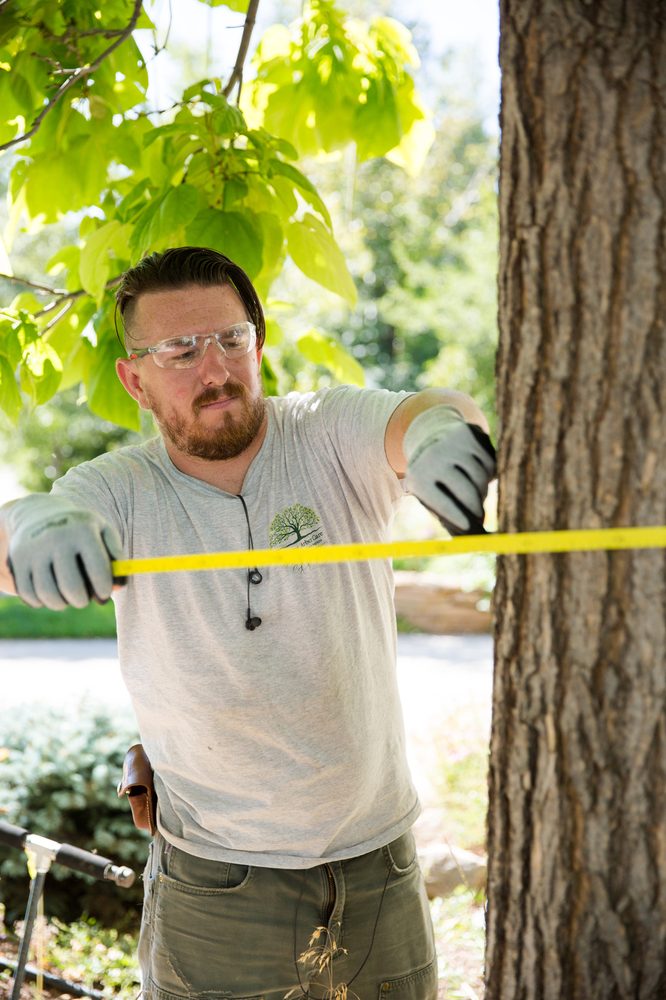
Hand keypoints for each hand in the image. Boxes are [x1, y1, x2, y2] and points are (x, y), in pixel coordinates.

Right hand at [6, 494, 121, 609]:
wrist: (39, 513)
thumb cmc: (80, 529)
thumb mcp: (102, 532)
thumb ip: (116, 558)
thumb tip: (118, 588)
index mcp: (82, 531)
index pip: (98, 570)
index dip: (104, 588)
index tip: (104, 593)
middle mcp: (56, 539)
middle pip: (72, 587)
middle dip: (81, 600)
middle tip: (83, 599)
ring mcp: (33, 550)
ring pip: (49, 595)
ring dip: (61, 604)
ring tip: (67, 597)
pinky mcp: (17, 562)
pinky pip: (30, 595)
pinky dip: (42, 601)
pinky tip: (50, 592)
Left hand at [403, 406, 495, 535]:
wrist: (430, 436)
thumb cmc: (434, 480)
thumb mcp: (433, 499)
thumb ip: (452, 523)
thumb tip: (478, 542)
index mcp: (419, 479)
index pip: (442, 502)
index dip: (458, 517)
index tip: (469, 527)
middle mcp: (434, 458)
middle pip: (467, 491)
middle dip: (477, 509)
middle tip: (479, 516)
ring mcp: (453, 444)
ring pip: (482, 477)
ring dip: (484, 490)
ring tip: (475, 493)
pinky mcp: (469, 434)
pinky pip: (490, 462)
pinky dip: (489, 473)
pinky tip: (478, 473)